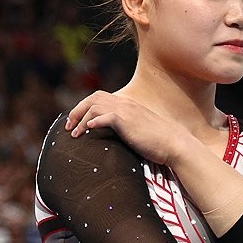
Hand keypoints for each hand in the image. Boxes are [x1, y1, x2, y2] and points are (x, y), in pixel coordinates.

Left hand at [64, 91, 184, 164]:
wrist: (174, 144)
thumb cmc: (158, 141)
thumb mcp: (139, 129)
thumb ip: (126, 127)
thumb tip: (113, 135)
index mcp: (127, 104)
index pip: (99, 97)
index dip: (84, 108)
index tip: (76, 122)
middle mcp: (125, 103)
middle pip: (92, 98)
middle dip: (77, 111)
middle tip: (68, 127)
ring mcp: (126, 111)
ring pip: (94, 107)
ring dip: (80, 119)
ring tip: (75, 134)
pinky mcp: (127, 120)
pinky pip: (104, 116)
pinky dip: (93, 122)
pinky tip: (88, 131)